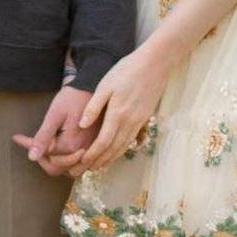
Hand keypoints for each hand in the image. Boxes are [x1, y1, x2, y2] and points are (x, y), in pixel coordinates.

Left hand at [13, 85, 95, 176]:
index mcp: (71, 145)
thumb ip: (43, 137)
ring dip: (55, 163)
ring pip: (69, 170)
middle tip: (33, 144)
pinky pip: (81, 165)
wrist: (93, 87)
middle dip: (42, 158)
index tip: (18, 137)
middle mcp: (83, 153)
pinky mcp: (95, 148)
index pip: (45, 155)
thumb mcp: (54, 115)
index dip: (30, 146)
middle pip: (56, 169)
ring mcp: (91, 151)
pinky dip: (69, 163)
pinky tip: (61, 151)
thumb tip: (31, 157)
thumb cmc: (72, 98)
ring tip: (46, 148)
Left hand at [77, 47, 170, 171]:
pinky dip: (122, 149)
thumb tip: (82, 126)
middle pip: (113, 149)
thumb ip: (94, 107)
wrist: (155, 64)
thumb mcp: (105, 85)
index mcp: (117, 114)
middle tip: (86, 172)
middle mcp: (129, 122)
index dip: (93, 155)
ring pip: (123, 146)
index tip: (82, 164)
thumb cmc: (126, 71)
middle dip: (99, 162)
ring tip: (99, 167)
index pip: (103, 142)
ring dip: (111, 158)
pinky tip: (116, 152)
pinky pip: (131, 140)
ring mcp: (139, 121)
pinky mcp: (144, 118)